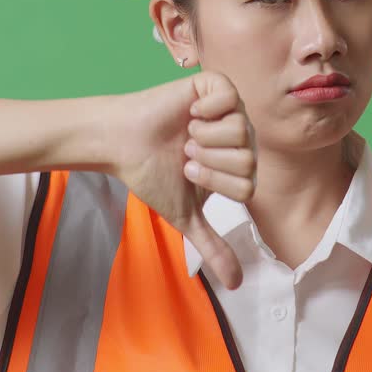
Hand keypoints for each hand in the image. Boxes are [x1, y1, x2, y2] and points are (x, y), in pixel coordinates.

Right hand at [108, 71, 256, 288]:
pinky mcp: (214, 86)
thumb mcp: (185, 215)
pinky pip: (229, 98)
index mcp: (237, 165)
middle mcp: (239, 137)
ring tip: (186, 133)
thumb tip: (235, 284)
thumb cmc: (152, 174)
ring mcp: (229, 110)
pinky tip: (190, 112)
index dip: (215, 182)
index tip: (188, 171)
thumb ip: (212, 246)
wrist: (123, 143)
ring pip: (241, 130)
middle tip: (186, 152)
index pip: (248, 185)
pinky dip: (206, 109)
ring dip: (205, 137)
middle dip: (209, 161)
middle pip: (248, 159)